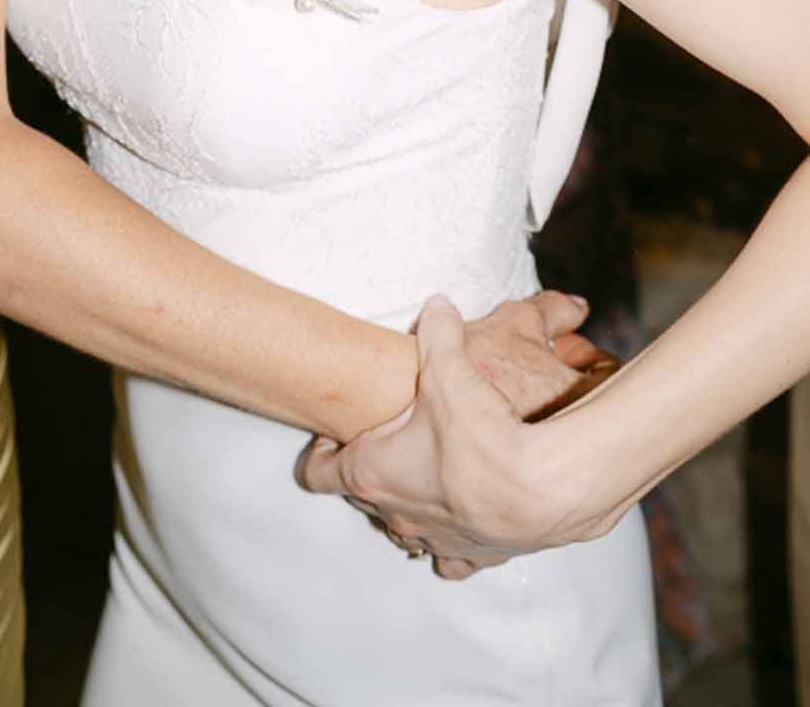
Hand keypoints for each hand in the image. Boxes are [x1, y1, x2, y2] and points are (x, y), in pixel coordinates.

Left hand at [303, 296, 621, 576]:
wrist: (542, 487)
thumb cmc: (482, 431)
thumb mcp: (449, 367)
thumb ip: (437, 331)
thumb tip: (436, 306)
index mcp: (373, 472)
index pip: (320, 472)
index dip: (320, 451)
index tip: (328, 436)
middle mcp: (396, 514)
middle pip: (363, 494)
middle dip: (372, 466)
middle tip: (387, 438)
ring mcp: (434, 540)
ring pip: (404, 526)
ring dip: (410, 502)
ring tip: (425, 475)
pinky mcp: (475, 555)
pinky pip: (451, 558)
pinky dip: (452, 538)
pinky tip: (462, 517)